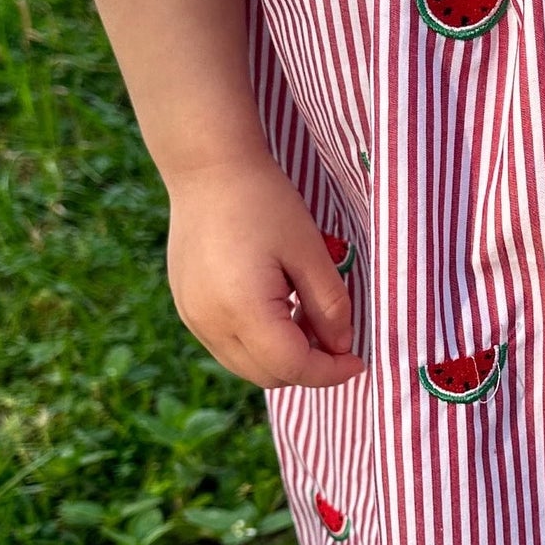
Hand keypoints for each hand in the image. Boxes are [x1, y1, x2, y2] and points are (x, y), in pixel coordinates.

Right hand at [166, 154, 365, 387]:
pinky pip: (227, 345)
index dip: (330, 372)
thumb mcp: (310, 251)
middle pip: (268, 376)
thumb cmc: (264, 202)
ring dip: (281, 356)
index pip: (292, 368)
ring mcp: (193, 318)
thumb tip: (341, 346)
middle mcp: (210, 324)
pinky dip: (257, 341)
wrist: (209, 169)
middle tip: (333, 329)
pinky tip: (275, 304)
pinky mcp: (187, 307)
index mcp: (243, 310)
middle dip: (307, 364)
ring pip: (246, 365)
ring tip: (304, 313)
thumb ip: (330, 305)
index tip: (357, 360)